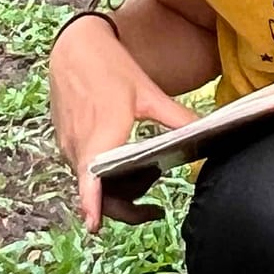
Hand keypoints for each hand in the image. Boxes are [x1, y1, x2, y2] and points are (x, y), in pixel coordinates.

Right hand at [49, 16, 199, 231]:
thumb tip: (207, 132)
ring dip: (118, 187)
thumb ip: (177, 118)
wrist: (75, 47)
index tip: (95, 226)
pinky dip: (105, 174)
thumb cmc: (112, 67)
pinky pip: (85, 169)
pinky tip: (128, 158)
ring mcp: (69, 146)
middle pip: (98, 193)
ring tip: (151, 173)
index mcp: (100, 136)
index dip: (92, 205)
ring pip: (92, 182)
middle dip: (126, 205)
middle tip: (155, 207)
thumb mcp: (149, 93)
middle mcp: (78, 147)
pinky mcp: (67, 141)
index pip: (90, 179)